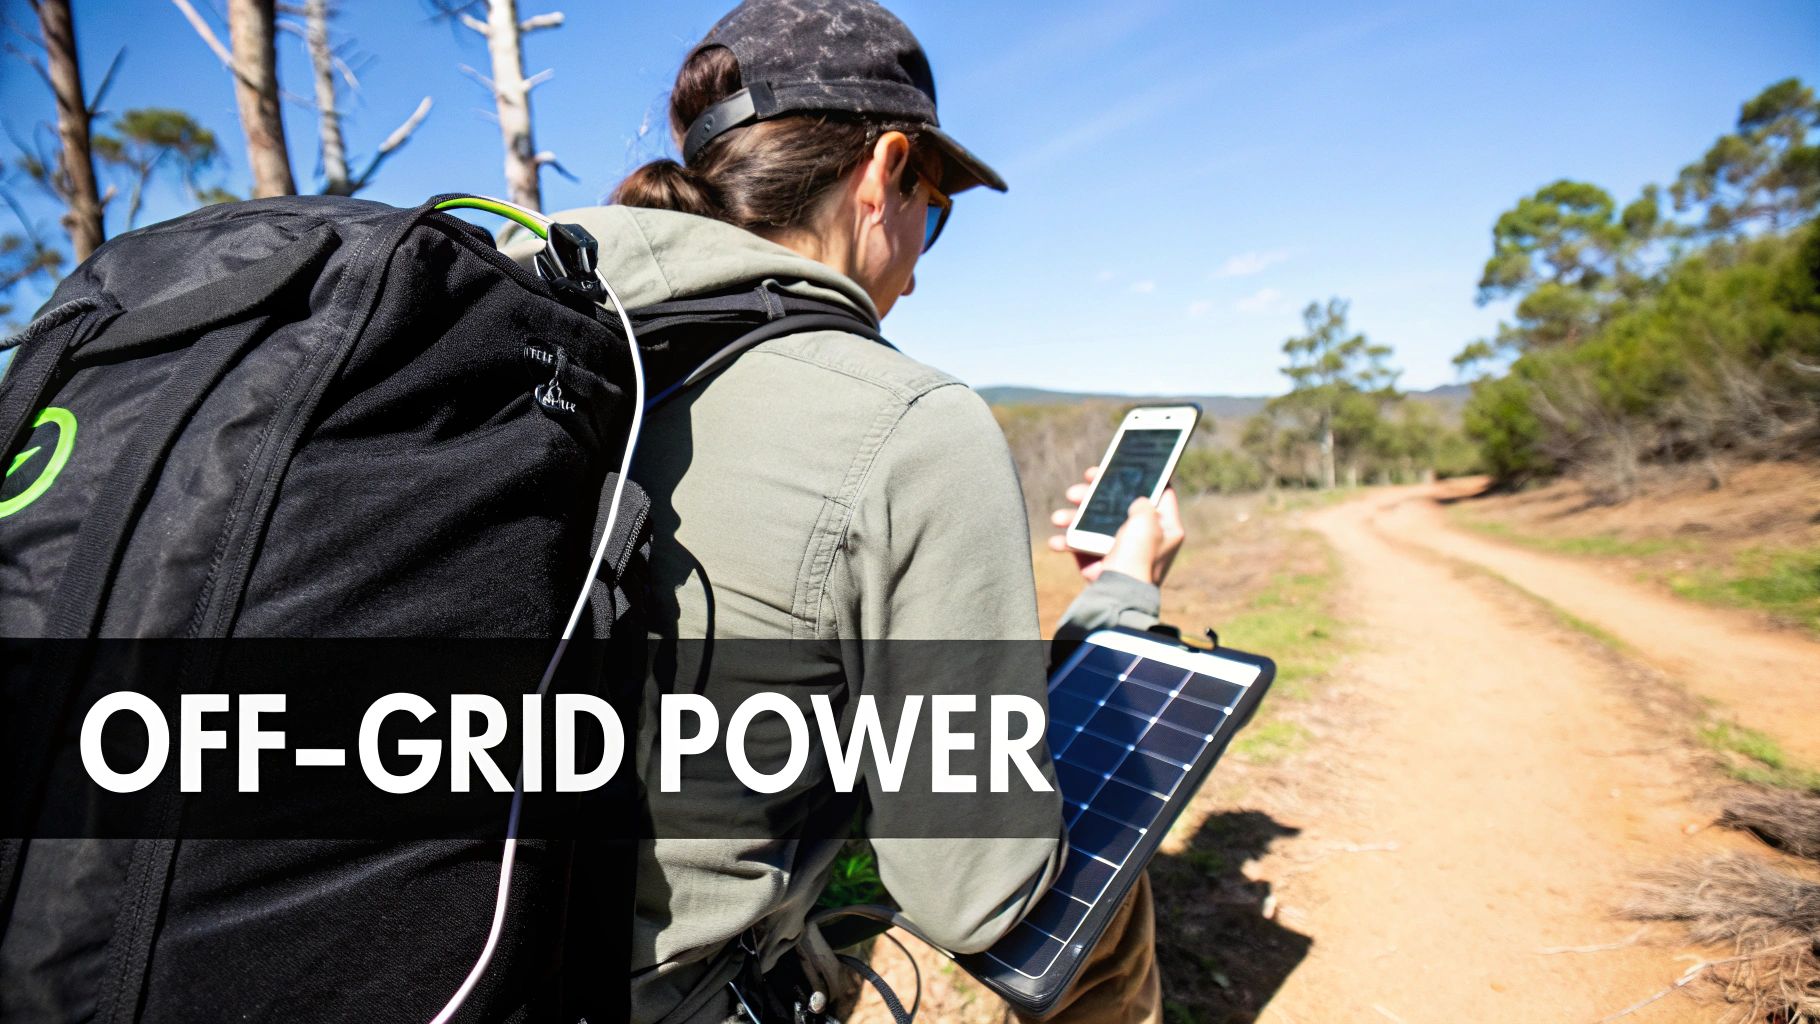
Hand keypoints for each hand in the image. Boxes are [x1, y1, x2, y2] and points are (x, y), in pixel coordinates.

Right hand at [1046, 466, 1184, 585]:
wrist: (1118, 596)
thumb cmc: (1137, 557)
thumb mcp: (1147, 522)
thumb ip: (1144, 504)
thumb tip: (1140, 500)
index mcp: (1166, 528)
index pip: (1159, 494)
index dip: (1140, 477)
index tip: (1120, 465)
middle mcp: (1145, 539)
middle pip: (1118, 506)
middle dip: (1093, 496)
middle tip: (1077, 489)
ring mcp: (1121, 552)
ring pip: (1094, 524)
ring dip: (1072, 518)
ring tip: (1058, 517)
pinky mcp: (1101, 565)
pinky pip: (1082, 547)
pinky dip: (1067, 543)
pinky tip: (1056, 542)